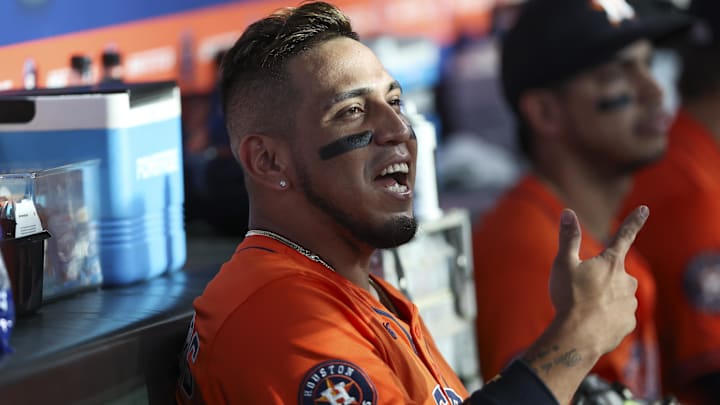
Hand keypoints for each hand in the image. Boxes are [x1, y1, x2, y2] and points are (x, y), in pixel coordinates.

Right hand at [549, 206, 648, 354]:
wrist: (578, 336)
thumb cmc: (569, 297)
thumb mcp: (563, 264)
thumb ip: (567, 238)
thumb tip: (567, 212)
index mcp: (611, 263)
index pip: (624, 236)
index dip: (634, 221)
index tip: (644, 209)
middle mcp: (626, 281)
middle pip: (615, 273)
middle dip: (602, 278)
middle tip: (580, 289)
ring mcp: (630, 303)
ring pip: (618, 295)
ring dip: (604, 298)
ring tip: (584, 308)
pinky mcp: (629, 324)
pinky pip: (618, 316)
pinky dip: (607, 317)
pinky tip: (593, 322)